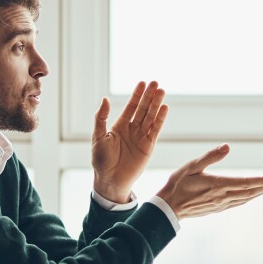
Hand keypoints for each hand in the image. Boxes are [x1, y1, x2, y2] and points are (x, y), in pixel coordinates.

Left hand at [92, 81, 168, 202]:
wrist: (111, 180)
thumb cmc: (101, 160)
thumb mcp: (98, 137)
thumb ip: (101, 118)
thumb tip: (105, 99)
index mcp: (120, 126)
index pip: (131, 107)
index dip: (137, 95)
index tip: (142, 83)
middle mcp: (132, 129)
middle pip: (143, 109)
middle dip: (149, 96)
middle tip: (156, 83)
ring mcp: (141, 137)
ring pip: (150, 117)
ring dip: (156, 105)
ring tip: (162, 92)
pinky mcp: (149, 146)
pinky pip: (155, 130)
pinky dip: (160, 119)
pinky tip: (164, 108)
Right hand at [156, 144, 262, 219]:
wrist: (168, 207)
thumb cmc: (178, 184)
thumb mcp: (192, 166)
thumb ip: (210, 156)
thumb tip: (227, 147)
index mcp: (218, 185)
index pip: (246, 183)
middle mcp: (222, 196)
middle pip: (250, 192)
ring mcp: (221, 204)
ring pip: (246, 198)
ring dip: (260, 193)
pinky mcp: (217, 208)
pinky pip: (238, 203)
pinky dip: (249, 198)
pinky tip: (252, 195)